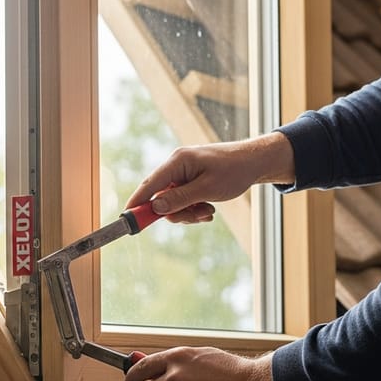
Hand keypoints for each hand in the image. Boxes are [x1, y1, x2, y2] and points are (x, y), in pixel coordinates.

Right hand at [124, 132, 296, 223]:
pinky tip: (208, 209)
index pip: (149, 184)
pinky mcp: (190, 181)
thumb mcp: (207, 189)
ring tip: (208, 211)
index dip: (137, 202)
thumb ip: (179, 199)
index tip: (127, 219)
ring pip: (173, 203)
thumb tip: (155, 208)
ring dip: (189, 212)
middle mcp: (176, 166)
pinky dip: (194, 209)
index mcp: (177, 162)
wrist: (254, 162)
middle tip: (196, 217)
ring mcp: (183, 174)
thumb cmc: (233, 171)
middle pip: (161, 198)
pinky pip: (183, 201)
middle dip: (177, 212)